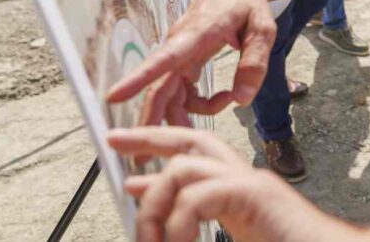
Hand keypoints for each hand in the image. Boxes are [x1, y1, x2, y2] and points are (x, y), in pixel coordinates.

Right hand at [106, 0, 276, 125]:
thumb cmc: (248, 3)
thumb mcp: (263, 30)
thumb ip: (254, 64)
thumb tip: (241, 100)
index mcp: (198, 34)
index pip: (165, 58)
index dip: (139, 78)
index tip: (113, 97)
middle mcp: (180, 45)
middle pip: (159, 88)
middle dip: (150, 121)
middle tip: (142, 158)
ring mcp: (178, 53)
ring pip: (168, 94)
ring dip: (182, 114)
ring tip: (216, 111)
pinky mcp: (182, 61)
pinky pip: (179, 90)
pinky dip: (195, 103)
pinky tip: (221, 100)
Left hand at [108, 127, 358, 241]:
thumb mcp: (230, 238)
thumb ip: (192, 226)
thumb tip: (150, 214)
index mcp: (238, 191)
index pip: (193, 155)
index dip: (156, 150)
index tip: (123, 160)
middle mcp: (245, 178)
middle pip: (190, 139)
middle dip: (148, 137)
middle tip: (113, 141)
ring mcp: (252, 184)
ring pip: (185, 167)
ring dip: (155, 203)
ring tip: (151, 239)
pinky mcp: (255, 196)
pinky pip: (200, 194)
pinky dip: (178, 221)